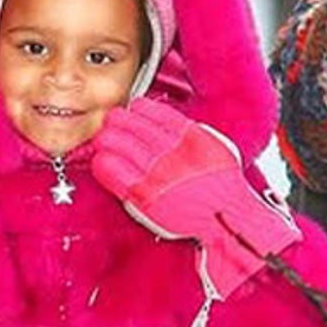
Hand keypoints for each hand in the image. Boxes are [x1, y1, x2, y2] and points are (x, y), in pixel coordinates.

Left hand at [91, 97, 300, 299]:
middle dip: (121, 120)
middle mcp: (174, 154)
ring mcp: (158, 175)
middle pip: (136, 127)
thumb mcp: (219, 150)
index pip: (159, 114)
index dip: (143, 108)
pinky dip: (106, 166)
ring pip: (122, 147)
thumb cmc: (224, 189)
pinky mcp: (145, 197)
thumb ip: (196, 135)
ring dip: (109, 138)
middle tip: (113, 119)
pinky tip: (101, 160)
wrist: (225, 219)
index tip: (135, 106)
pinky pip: (117, 176)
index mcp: (193, 140)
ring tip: (103, 137)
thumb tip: (173, 124)